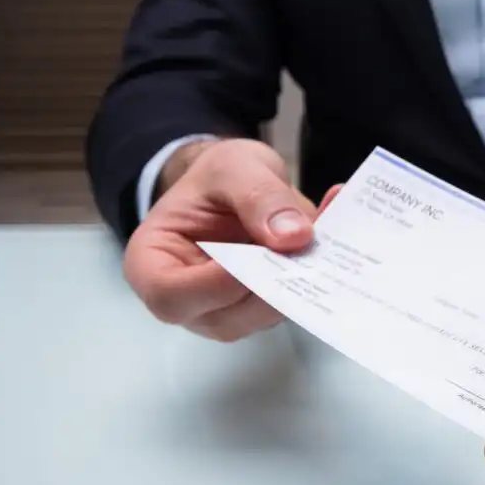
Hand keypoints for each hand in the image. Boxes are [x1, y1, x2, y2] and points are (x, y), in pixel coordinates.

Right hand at [124, 139, 339, 341]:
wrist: (236, 186)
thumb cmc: (215, 180)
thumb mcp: (232, 167)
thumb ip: (257, 197)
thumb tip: (292, 238)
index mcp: (152, 265)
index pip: (172, 297)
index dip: (215, 285)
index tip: (255, 256)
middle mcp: (189, 301)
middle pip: (227, 318)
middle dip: (270, 285)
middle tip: (304, 245)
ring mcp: (229, 312)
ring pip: (266, 316)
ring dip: (300, 280)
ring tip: (323, 232)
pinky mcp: (265, 310)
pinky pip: (294, 304)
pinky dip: (317, 274)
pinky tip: (333, 234)